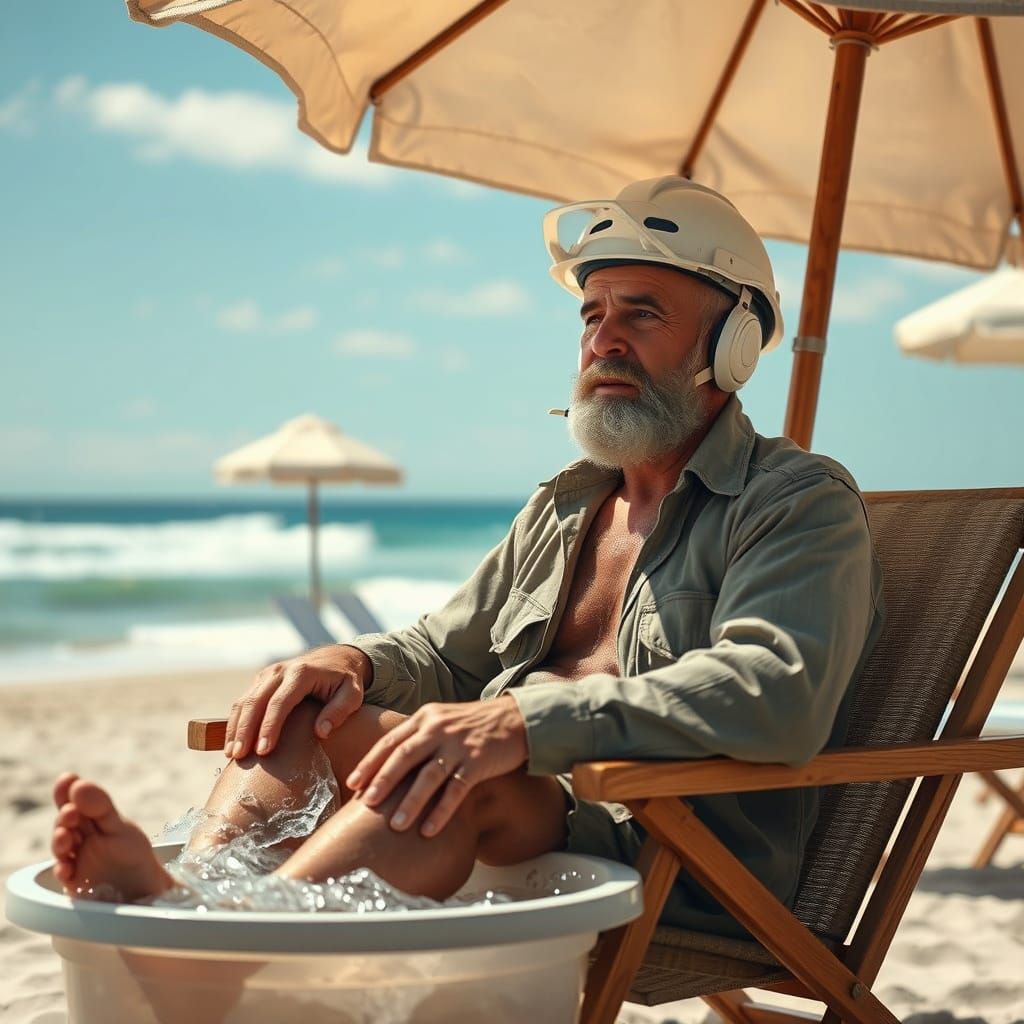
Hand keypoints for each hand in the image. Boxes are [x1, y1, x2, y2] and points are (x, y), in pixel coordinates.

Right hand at [224, 645, 371, 758]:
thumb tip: (321, 732)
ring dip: (235, 727)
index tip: (263, 751)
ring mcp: (268, 674)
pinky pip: (243, 701)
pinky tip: (233, 742)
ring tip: (231, 754)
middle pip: (256, 701)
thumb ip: (339, 711)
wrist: (336, 658)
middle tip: (239, 757)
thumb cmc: (346, 681)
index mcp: (302, 673)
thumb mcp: (353, 694)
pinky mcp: (261, 680)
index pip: (280, 702)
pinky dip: (235, 721)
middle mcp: (281, 670)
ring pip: (244, 701)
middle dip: (245, 730)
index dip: (269, 727)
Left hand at [347, 696, 527, 837]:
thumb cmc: (472, 725)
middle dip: (383, 780)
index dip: (370, 762)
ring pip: (429, 775)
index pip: (391, 741)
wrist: (514, 718)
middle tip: (366, 803)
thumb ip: (417, 737)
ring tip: (395, 825)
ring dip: (411, 801)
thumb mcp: (441, 720)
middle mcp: (438, 729)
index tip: (352, 783)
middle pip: (405, 756)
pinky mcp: (478, 761)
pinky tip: (429, 830)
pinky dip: (442, 811)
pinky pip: (456, 789)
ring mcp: (458, 745)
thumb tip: (387, 766)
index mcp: (425, 718)